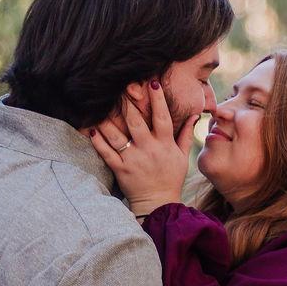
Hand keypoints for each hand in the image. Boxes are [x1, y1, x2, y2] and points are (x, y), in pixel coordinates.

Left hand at [89, 83, 190, 215]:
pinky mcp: (120, 169)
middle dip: (128, 104)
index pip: (162, 117)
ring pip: (118, 136)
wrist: (159, 203)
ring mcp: (133, 159)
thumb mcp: (182, 156)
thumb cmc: (171, 178)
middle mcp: (149, 149)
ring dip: (108, 121)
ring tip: (100, 106)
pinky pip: (107, 153)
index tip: (152, 82)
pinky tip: (92, 129)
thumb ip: (185, 134)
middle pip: (136, 122)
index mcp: (165, 144)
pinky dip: (98, 141)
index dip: (158, 99)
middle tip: (120, 88)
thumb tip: (194, 115)